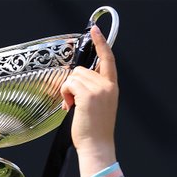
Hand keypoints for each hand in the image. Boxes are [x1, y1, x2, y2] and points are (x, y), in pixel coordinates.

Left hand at [60, 24, 118, 176]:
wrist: (96, 145)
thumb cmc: (94, 130)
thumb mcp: (99, 105)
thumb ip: (93, 90)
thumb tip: (77, 82)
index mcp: (112, 87)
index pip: (108, 59)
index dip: (101, 43)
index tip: (95, 30)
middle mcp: (107, 85)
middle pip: (82, 69)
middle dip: (73, 84)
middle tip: (73, 103)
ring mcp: (98, 89)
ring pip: (74, 76)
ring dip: (68, 90)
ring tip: (72, 106)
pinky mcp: (87, 95)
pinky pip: (69, 84)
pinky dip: (65, 94)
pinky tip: (69, 107)